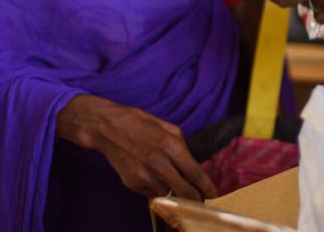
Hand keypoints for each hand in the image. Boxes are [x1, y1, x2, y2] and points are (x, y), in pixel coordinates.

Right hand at [56, 94, 216, 200]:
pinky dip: (157, 189)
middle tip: (202, 201)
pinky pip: (151, 192)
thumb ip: (182, 147)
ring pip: (168, 194)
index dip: (208, 187)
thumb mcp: (168, 127)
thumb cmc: (140, 123)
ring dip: (174, 192)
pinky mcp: (132, 183)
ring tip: (173, 183)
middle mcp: (159, 162)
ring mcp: (144, 175)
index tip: (215, 195)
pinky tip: (153, 177)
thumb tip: (193, 165)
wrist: (108, 128)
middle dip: (196, 199)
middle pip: (185, 191)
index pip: (195, 173)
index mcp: (171, 145)